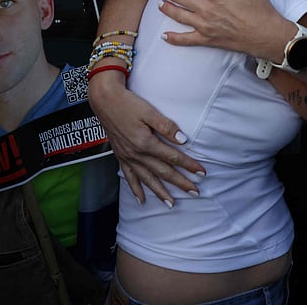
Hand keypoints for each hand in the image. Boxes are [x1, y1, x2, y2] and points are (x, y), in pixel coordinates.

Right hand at [88, 72, 204, 204]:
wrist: (105, 101)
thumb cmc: (128, 103)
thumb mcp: (149, 111)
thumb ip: (166, 126)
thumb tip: (183, 140)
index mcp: (146, 142)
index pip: (173, 157)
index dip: (189, 165)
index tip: (201, 172)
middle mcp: (136, 154)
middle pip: (163, 172)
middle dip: (180, 183)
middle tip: (195, 192)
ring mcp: (127, 157)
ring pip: (147, 179)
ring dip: (160, 192)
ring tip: (171, 204)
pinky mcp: (120, 157)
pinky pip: (129, 177)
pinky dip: (136, 189)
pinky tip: (142, 200)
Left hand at [159, 0, 290, 61]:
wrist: (265, 33)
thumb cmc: (259, 8)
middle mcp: (206, 8)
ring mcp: (204, 25)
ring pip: (178, 15)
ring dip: (167, 8)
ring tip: (160, 4)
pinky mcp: (206, 39)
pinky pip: (185, 40)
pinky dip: (173, 38)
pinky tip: (164, 36)